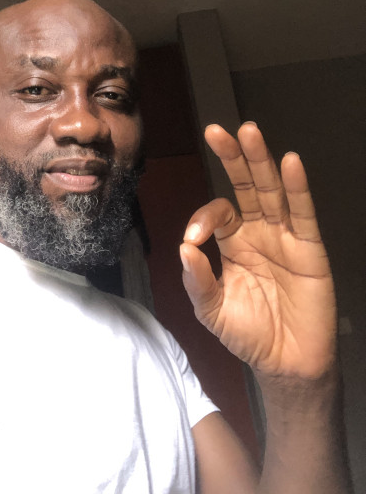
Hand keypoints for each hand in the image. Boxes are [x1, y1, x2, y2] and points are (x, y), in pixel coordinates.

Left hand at [180, 122, 336, 380]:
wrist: (285, 363)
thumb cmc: (249, 333)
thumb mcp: (211, 310)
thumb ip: (197, 280)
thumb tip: (184, 247)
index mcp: (234, 242)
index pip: (219, 212)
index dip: (205, 217)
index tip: (195, 238)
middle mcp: (258, 232)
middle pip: (245, 187)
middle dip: (232, 158)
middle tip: (217, 131)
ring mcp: (284, 237)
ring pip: (272, 191)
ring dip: (260, 162)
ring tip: (249, 132)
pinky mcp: (309, 249)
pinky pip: (302, 214)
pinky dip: (297, 188)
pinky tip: (290, 163)